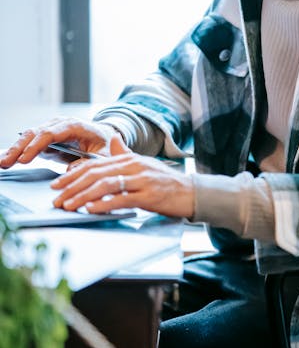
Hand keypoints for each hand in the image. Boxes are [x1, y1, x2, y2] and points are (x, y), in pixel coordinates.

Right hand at [0, 119, 119, 167]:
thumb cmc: (105, 145)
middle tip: (6, 162)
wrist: (104, 136)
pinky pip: (28, 143)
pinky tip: (6, 160)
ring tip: (2, 163)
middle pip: (34, 133)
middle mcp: (59, 124)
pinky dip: (17, 151)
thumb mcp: (104, 155)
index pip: (50, 134)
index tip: (24, 159)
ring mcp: (50, 129)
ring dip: (14, 150)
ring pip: (28, 137)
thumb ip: (90, 162)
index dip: (35, 146)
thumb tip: (71, 172)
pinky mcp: (45, 138)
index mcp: (74, 126)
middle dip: (18, 148)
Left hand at [50, 134, 194, 218]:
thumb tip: (115, 139)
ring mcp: (142, 180)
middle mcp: (134, 166)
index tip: (57, 184)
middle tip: (57, 198)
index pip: (94, 165)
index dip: (73, 174)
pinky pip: (122, 199)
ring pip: (105, 185)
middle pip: (96, 174)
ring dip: (83, 196)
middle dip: (72, 187)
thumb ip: (126, 153)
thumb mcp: (145, 164)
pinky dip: (104, 204)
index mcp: (129, 159)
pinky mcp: (149, 195)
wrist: (193, 192)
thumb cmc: (167, 182)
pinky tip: (91, 209)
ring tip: (69, 205)